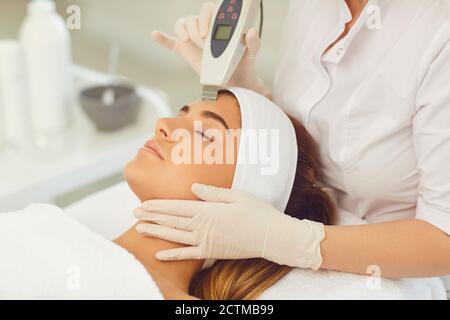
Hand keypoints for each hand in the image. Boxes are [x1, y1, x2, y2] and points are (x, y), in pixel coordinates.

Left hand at [134, 184, 324, 269]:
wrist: (272, 236)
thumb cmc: (257, 212)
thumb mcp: (236, 196)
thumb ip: (213, 193)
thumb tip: (193, 188)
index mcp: (208, 210)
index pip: (176, 206)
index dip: (158, 205)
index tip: (143, 203)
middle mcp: (203, 226)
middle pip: (172, 220)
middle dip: (152, 217)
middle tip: (134, 214)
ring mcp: (206, 241)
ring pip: (175, 236)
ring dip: (156, 232)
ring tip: (140, 229)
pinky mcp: (212, 252)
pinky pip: (188, 254)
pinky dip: (173, 255)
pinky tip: (159, 254)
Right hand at [152, 2, 271, 97]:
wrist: (237, 84)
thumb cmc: (244, 66)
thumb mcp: (251, 55)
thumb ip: (254, 44)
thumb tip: (252, 32)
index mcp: (220, 26)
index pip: (209, 10)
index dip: (206, 16)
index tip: (209, 31)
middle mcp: (206, 30)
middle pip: (193, 17)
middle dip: (195, 25)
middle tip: (203, 39)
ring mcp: (195, 41)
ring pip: (183, 25)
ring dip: (184, 30)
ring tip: (189, 41)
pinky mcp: (187, 52)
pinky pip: (172, 43)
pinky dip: (163, 39)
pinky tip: (155, 34)